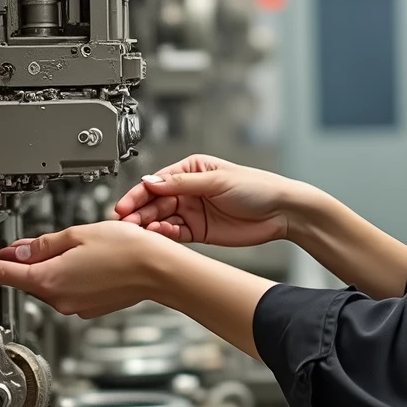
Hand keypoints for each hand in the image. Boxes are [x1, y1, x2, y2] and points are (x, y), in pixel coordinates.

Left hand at [0, 220, 163, 318]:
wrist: (161, 271)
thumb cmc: (127, 251)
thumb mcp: (77, 234)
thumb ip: (42, 244)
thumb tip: (18, 253)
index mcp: (48, 279)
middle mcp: (59, 298)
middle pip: (27, 275)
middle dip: (26, 257)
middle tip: (41, 240)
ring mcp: (75, 306)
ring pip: (50, 280)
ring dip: (55, 263)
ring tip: (83, 246)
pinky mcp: (89, 307)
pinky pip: (69, 287)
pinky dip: (71, 273)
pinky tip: (91, 260)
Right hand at [114, 154, 290, 247]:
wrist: (281, 212)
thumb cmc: (257, 187)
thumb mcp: (217, 181)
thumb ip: (183, 183)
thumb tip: (152, 182)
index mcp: (191, 170)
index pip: (157, 182)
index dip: (139, 194)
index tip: (125, 206)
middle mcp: (188, 190)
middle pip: (155, 202)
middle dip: (139, 213)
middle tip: (127, 223)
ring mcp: (193, 211)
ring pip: (162, 219)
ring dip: (150, 226)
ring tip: (143, 232)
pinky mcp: (199, 231)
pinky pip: (176, 234)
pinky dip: (166, 236)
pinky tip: (160, 236)